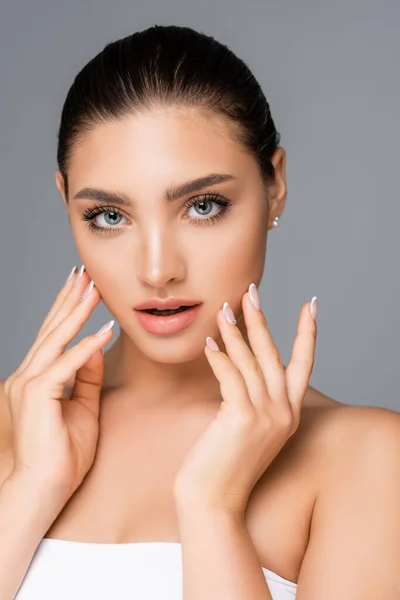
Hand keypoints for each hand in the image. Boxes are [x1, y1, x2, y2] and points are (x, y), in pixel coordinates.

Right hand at [4, 266, 114, 499]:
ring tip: (93, 288)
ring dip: (77, 312)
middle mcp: (26, 375)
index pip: (53, 336)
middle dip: (70, 299)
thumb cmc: (61, 455)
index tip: (81, 287)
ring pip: (56, 339)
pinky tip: (105, 329)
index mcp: (35, 379)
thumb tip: (96, 345)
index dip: (67, 310)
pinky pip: (67, 364)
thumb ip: (87, 376)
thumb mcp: (82, 408)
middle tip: (84, 274)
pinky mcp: (37, 395)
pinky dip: (87, 347)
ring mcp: (28, 384)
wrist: (44, 488)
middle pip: (51, 329)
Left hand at [173, 285, 317, 515]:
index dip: (307, 333)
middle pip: (274, 354)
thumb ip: (251, 399)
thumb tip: (238, 365)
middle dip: (262, 320)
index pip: (303, 364)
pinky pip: (230, 376)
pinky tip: (209, 342)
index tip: (311, 305)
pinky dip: (219, 356)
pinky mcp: (242, 418)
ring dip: (235, 332)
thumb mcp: (248, 428)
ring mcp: (265, 416)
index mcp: (288, 413)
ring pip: (251, 361)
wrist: (214, 500)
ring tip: (223, 308)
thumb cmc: (224, 463)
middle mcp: (283, 412)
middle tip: (251, 291)